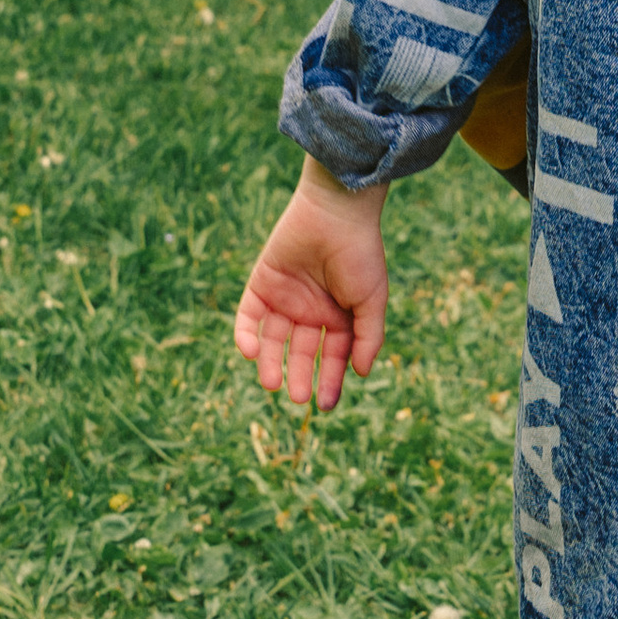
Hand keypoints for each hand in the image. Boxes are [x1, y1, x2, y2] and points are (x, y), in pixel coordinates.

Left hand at [233, 160, 388, 409]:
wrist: (335, 213)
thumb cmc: (360, 255)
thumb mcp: (371, 301)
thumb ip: (367, 338)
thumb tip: (360, 373)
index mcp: (339, 315)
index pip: (332, 356)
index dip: (331, 380)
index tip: (326, 405)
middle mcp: (311, 310)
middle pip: (300, 352)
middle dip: (299, 376)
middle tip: (297, 398)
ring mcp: (285, 298)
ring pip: (273, 339)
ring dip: (270, 363)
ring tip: (272, 385)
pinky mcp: (261, 284)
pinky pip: (249, 316)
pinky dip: (246, 335)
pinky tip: (251, 352)